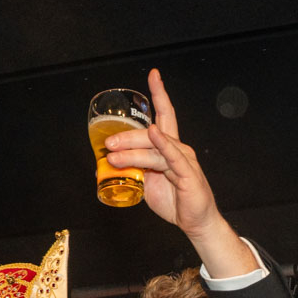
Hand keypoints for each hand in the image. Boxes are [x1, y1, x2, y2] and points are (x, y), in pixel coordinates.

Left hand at [103, 69, 231, 239]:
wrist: (194, 223)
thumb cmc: (175, 201)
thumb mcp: (146, 184)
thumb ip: (131, 171)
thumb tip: (103, 168)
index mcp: (169, 147)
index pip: (165, 115)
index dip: (159, 94)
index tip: (153, 75)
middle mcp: (178, 149)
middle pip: (151, 133)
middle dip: (127, 135)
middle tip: (108, 142)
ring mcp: (184, 160)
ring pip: (155, 148)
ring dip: (132, 151)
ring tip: (113, 156)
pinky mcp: (188, 173)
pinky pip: (172, 157)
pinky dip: (163, 145)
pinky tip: (154, 135)